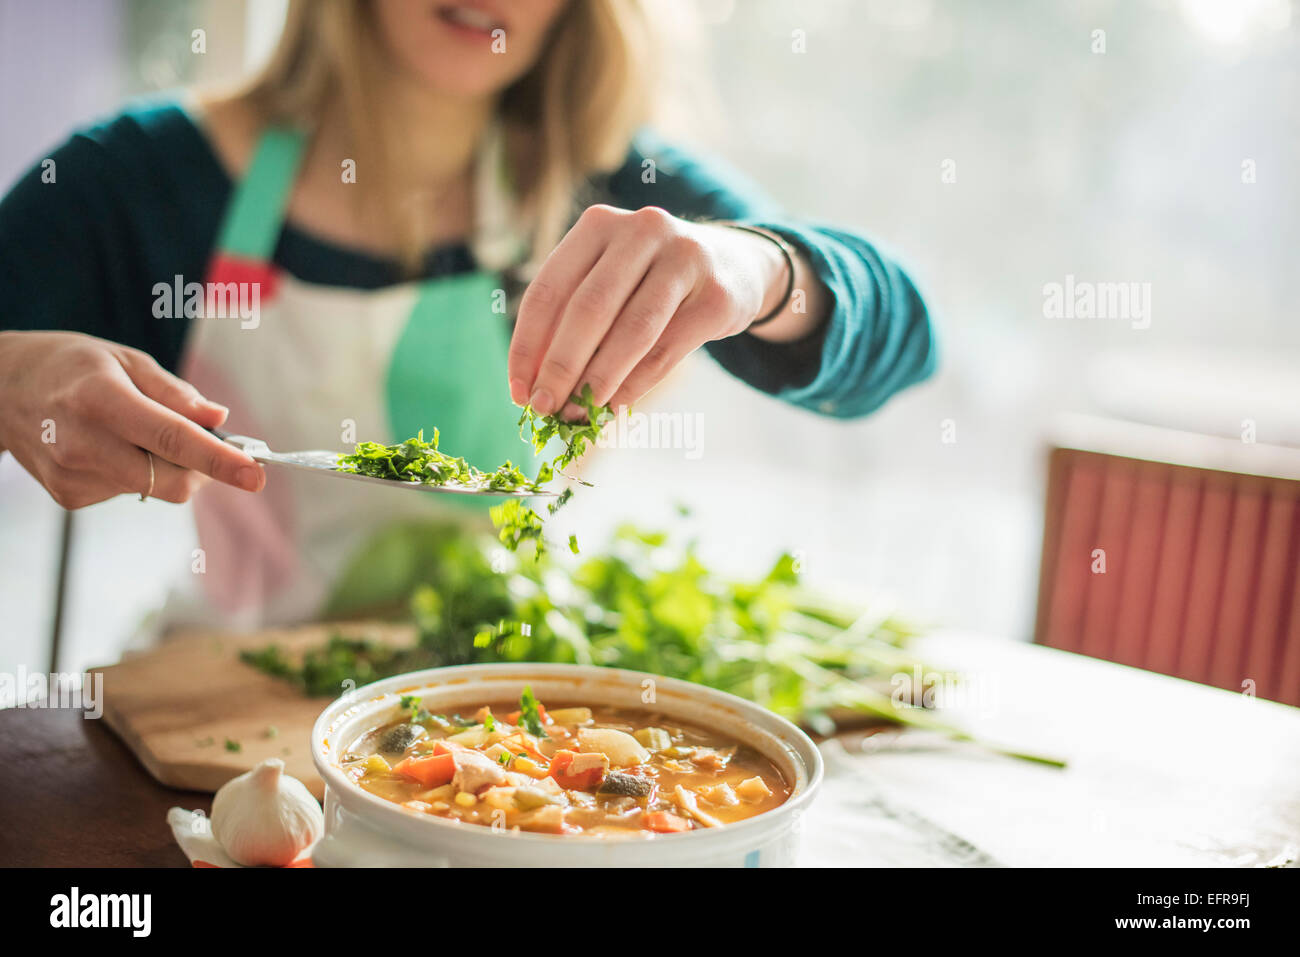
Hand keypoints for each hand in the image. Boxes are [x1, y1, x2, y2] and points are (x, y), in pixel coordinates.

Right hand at [0, 331, 264, 508]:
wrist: (1, 390)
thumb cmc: (70, 366)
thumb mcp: (125, 360)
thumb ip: (175, 393)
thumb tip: (219, 419)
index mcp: (101, 400)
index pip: (172, 439)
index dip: (219, 460)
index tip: (255, 474)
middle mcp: (83, 444)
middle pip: (171, 481)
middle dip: (201, 468)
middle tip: (205, 441)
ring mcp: (73, 476)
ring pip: (154, 488)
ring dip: (165, 466)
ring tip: (132, 431)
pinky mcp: (69, 496)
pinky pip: (130, 492)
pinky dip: (136, 473)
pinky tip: (109, 447)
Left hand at [508, 205, 815, 417]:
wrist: (736, 265)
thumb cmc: (652, 281)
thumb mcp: (610, 282)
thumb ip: (572, 321)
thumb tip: (536, 387)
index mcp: (599, 224)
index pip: (549, 289)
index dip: (528, 345)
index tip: (518, 391)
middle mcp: (643, 230)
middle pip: (589, 309)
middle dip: (560, 367)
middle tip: (545, 408)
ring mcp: (685, 258)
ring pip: (632, 331)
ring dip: (599, 381)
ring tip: (580, 414)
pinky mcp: (718, 295)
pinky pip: (667, 349)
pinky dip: (637, 385)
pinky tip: (616, 408)